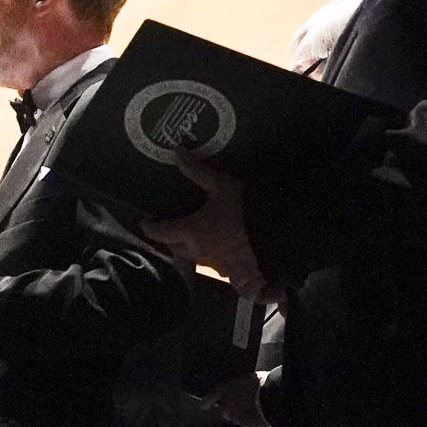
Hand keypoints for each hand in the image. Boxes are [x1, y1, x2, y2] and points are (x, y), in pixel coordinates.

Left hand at [150, 157, 271, 299]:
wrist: (280, 234)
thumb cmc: (246, 208)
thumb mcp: (222, 185)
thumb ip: (198, 171)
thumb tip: (176, 152)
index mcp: (191, 232)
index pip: (160, 232)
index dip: (150, 227)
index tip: (146, 222)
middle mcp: (199, 252)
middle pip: (174, 249)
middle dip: (169, 241)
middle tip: (169, 230)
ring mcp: (217, 266)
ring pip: (194, 260)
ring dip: (190, 251)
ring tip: (193, 240)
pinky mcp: (236, 274)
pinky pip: (219, 270)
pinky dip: (215, 261)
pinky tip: (222, 254)